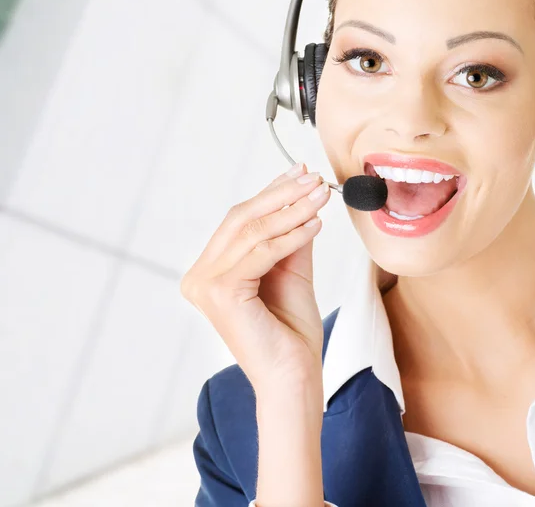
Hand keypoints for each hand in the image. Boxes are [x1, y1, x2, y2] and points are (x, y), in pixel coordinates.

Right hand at [180, 162, 330, 395]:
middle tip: (312, 179)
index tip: (299, 173)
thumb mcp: (292, 270)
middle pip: (241, 220)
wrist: (293, 377)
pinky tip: (315, 224)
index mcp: (210, 271)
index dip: (270, 193)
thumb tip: (301, 195)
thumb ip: (290, 235)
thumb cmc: (291, 331)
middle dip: (281, 195)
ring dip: (291, 210)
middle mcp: (199, 276)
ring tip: (320, 196)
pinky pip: (262, 252)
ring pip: (252, 232)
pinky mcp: (221, 292)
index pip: (239, 221)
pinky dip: (291, 235)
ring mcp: (205, 285)